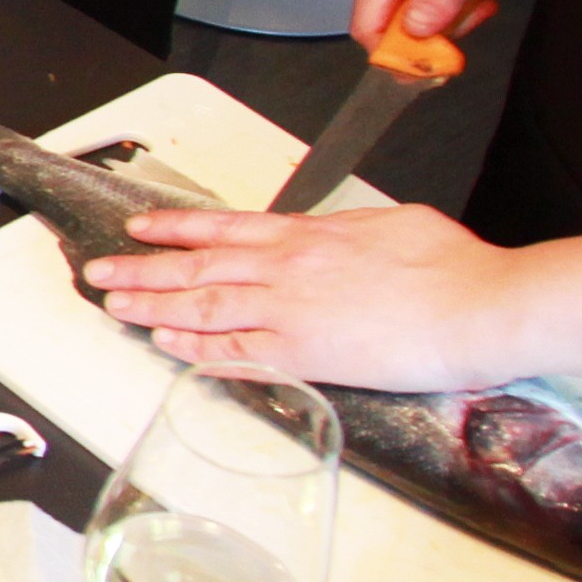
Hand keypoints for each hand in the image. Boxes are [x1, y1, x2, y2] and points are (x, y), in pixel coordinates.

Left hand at [77, 204, 537, 394]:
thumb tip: (331, 238)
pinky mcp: (303, 356)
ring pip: (202, 308)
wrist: (481, 306)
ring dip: (153, 308)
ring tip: (115, 307)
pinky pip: (235, 354)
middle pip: (197, 268)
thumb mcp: (394, 225)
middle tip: (100, 272)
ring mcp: (290, 312)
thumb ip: (348, 233)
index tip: (142, 227)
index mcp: (310, 233)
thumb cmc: (452, 266)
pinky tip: (167, 347)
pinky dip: (195, 350)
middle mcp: (288, 268)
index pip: (224, 228)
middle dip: (143, 269)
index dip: (176, 228)